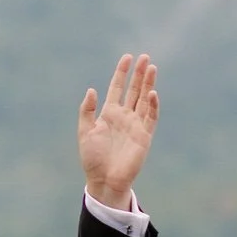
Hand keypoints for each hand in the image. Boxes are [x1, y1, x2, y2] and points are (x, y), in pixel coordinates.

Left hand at [77, 54, 158, 208]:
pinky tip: (152, 92)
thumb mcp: (84, 131)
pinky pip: (151, 117)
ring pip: (144, 99)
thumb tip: (92, 90)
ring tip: (152, 67)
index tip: (127, 58)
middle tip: (145, 57)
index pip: (117, 88)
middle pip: (134, 90)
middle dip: (139, 74)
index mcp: (108, 113)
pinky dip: (152, 105)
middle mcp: (124, 116)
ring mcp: (135, 125)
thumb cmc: (92, 158)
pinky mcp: (145, 135)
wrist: (104, 179)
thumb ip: (87, 110)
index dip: (121, 73)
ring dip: (148, 84)